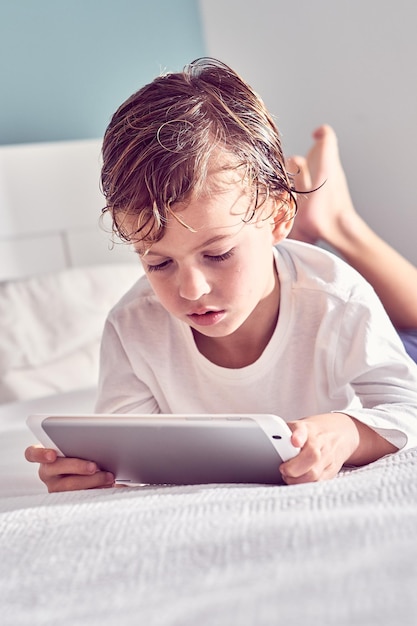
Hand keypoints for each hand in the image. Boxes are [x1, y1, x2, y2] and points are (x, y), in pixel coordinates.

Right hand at [25, 445, 114, 492]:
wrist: (89, 465)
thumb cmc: (80, 449)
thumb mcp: (76, 443)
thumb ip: (78, 439)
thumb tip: (97, 435)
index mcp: (44, 454)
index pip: (32, 453)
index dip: (40, 454)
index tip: (52, 455)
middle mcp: (46, 472)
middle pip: (55, 471)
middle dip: (76, 467)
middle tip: (94, 466)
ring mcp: (56, 487)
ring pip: (70, 487)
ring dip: (91, 481)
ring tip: (108, 476)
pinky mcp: (69, 498)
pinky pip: (81, 496)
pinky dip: (97, 489)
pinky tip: (110, 485)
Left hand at [280, 412, 397, 484]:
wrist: (341, 432)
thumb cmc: (313, 431)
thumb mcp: (299, 426)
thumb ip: (285, 434)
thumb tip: (266, 443)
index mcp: (308, 428)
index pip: (303, 430)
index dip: (298, 435)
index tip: (294, 441)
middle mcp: (320, 441)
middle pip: (312, 455)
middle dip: (294, 467)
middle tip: (283, 469)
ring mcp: (328, 456)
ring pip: (315, 473)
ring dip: (297, 479)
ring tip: (287, 476)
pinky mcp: (332, 470)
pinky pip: (319, 482)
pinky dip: (306, 484)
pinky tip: (298, 481)